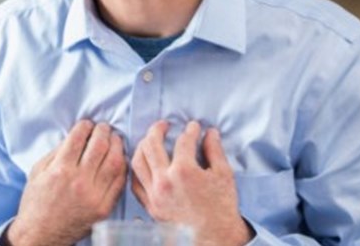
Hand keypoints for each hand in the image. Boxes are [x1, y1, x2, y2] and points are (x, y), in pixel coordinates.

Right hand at [6, 120, 126, 245]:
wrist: (41, 233)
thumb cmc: (36, 201)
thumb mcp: (37, 172)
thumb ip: (56, 152)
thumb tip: (75, 136)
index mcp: (60, 170)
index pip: (78, 138)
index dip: (85, 126)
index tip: (86, 124)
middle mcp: (79, 181)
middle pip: (100, 146)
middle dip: (103, 131)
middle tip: (103, 127)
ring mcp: (94, 196)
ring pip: (115, 162)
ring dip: (116, 145)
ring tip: (114, 139)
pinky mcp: (104, 207)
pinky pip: (119, 181)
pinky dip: (121, 167)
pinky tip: (118, 159)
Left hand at [130, 120, 253, 245]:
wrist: (215, 238)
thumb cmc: (222, 208)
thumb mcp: (224, 175)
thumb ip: (214, 150)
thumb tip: (210, 133)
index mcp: (184, 171)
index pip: (183, 141)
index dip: (190, 130)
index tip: (194, 127)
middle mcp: (164, 181)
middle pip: (151, 145)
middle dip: (157, 129)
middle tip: (164, 125)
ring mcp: (154, 194)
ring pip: (137, 161)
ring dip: (142, 146)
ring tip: (150, 140)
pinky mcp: (150, 206)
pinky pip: (135, 182)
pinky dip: (137, 169)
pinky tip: (144, 163)